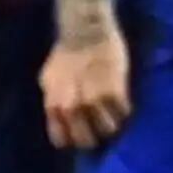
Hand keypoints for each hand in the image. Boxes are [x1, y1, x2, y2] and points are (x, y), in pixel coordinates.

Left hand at [39, 26, 131, 149]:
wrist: (85, 32)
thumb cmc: (65, 54)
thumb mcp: (48, 81)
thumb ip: (54, 102)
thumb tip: (62, 118)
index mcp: (54, 106)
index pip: (62, 140)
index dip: (73, 139)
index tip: (80, 132)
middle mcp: (74, 108)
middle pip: (87, 140)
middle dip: (94, 136)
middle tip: (100, 126)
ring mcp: (95, 102)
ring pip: (109, 129)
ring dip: (112, 122)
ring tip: (113, 113)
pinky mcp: (115, 93)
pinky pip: (124, 112)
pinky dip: (124, 109)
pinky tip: (121, 99)